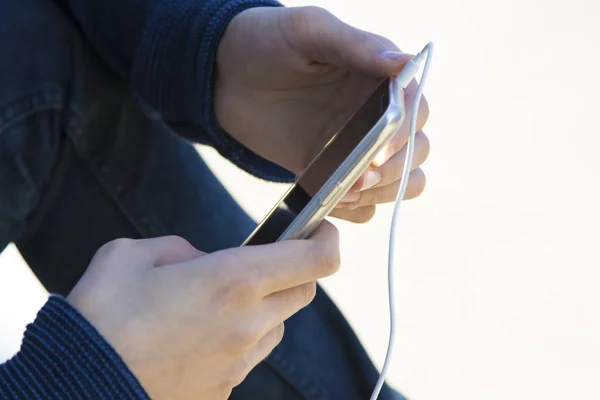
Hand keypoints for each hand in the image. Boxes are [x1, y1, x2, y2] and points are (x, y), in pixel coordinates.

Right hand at [67, 224, 339, 399]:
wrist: (76, 386)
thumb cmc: (102, 315)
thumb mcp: (132, 254)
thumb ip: (180, 250)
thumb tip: (202, 261)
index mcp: (232, 280)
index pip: (314, 259)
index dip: (327, 239)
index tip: (322, 227)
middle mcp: (248, 322)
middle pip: (304, 291)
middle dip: (296, 269)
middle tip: (268, 259)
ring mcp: (240, 361)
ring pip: (279, 325)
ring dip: (267, 306)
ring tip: (223, 301)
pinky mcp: (225, 388)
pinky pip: (251, 356)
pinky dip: (242, 338)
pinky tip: (203, 335)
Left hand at [215, 6, 429, 222]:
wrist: (223, 77)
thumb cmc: (266, 40)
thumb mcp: (309, 31)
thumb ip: (357, 45)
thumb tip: (405, 63)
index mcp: (379, 77)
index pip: (416, 110)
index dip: (405, 134)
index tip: (379, 149)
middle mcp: (376, 113)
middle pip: (416, 152)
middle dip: (395, 170)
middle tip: (360, 176)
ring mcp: (356, 146)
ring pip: (399, 182)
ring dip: (382, 193)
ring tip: (345, 191)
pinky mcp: (332, 170)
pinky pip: (362, 201)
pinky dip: (357, 209)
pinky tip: (333, 201)